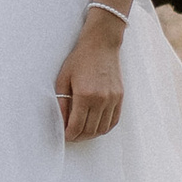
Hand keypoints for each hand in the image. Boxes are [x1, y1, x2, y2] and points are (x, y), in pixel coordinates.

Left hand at [53, 17, 124, 143]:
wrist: (101, 45)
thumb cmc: (80, 59)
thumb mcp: (63, 79)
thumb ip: (62, 102)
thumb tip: (61, 121)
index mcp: (85, 95)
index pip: (77, 126)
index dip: (69, 135)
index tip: (65, 136)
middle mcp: (101, 99)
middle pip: (90, 130)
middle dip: (79, 137)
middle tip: (72, 136)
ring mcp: (113, 99)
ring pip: (102, 129)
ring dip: (91, 135)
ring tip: (82, 133)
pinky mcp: (120, 97)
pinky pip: (114, 121)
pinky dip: (104, 128)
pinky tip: (96, 127)